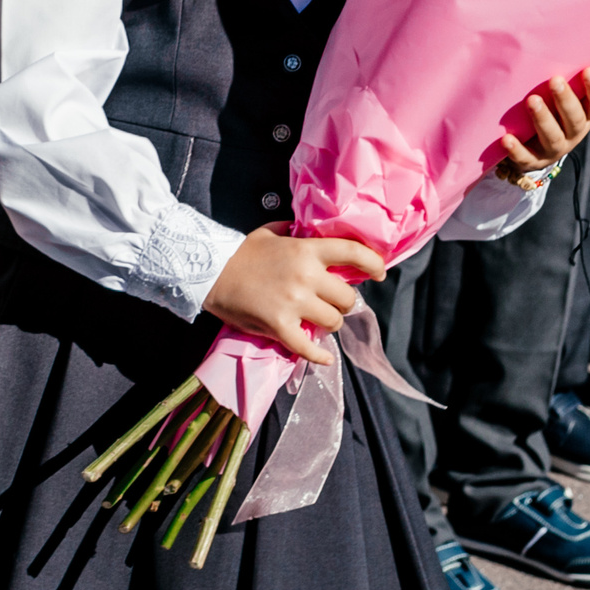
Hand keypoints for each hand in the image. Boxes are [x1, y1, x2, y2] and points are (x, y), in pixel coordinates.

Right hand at [200, 225, 384, 364]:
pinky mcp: (279, 326)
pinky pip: (308, 348)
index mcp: (306, 250)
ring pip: (333, 322)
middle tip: (331, 303)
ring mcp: (294, 303)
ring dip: (329, 324)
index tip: (379, 272)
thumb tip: (310, 233)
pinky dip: (318, 355)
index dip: (373, 263)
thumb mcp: (271, 232)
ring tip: (317, 322)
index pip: (352, 253)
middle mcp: (306, 276)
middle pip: (347, 298)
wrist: (210, 272)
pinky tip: (323, 357)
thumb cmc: (240, 252)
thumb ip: (295, 233)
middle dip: (343, 303)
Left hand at [493, 67, 589, 183]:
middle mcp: (573, 134)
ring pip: (552, 137)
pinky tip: (505, 139)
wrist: (535, 150)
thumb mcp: (577, 99)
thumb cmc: (558, 113)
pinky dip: (516, 150)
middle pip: (575, 120)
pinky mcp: (532, 161)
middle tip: (555, 80)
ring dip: (542, 119)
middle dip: (566, 101)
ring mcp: (553, 149)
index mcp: (586, 117)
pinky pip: (525, 158)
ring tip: (532, 100)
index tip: (589, 70)